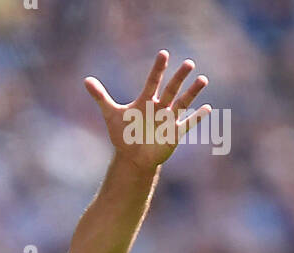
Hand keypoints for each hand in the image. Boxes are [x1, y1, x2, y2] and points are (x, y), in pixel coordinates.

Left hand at [85, 50, 209, 170]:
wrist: (133, 157)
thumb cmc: (124, 135)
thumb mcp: (111, 115)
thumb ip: (100, 97)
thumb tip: (85, 80)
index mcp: (146, 100)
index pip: (153, 81)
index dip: (158, 69)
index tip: (163, 54)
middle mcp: (160, 106)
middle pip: (171, 89)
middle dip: (179, 78)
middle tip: (188, 63)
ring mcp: (169, 119)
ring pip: (183, 103)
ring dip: (192, 93)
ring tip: (202, 79)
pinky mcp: (174, 133)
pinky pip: (188, 124)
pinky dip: (197, 118)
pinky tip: (208, 109)